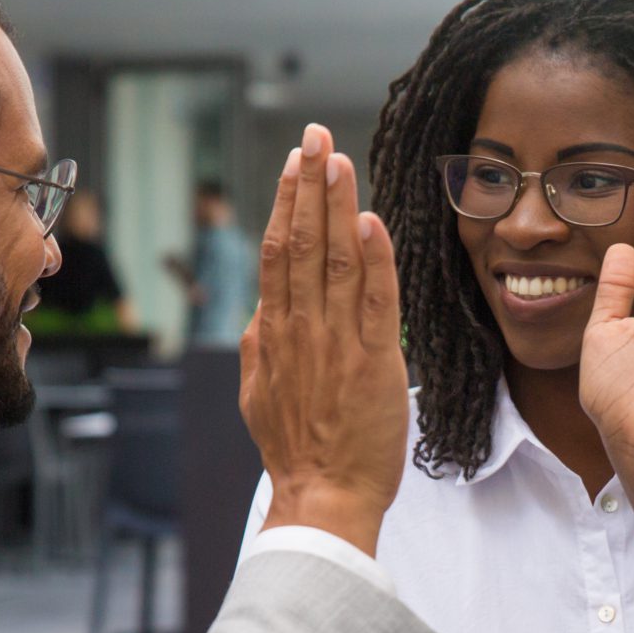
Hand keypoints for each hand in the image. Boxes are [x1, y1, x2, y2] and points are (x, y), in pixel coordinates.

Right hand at [240, 125, 408, 555]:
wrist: (323, 497)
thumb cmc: (297, 451)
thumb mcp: (259, 393)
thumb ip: (260, 347)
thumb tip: (261, 312)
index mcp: (273, 332)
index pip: (277, 251)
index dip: (286, 201)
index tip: (295, 162)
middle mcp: (301, 329)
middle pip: (301, 241)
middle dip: (309, 184)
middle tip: (315, 135)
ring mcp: (336, 344)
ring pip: (334, 260)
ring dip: (337, 205)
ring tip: (339, 160)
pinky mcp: (374, 363)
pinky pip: (374, 301)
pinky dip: (374, 259)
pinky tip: (371, 221)